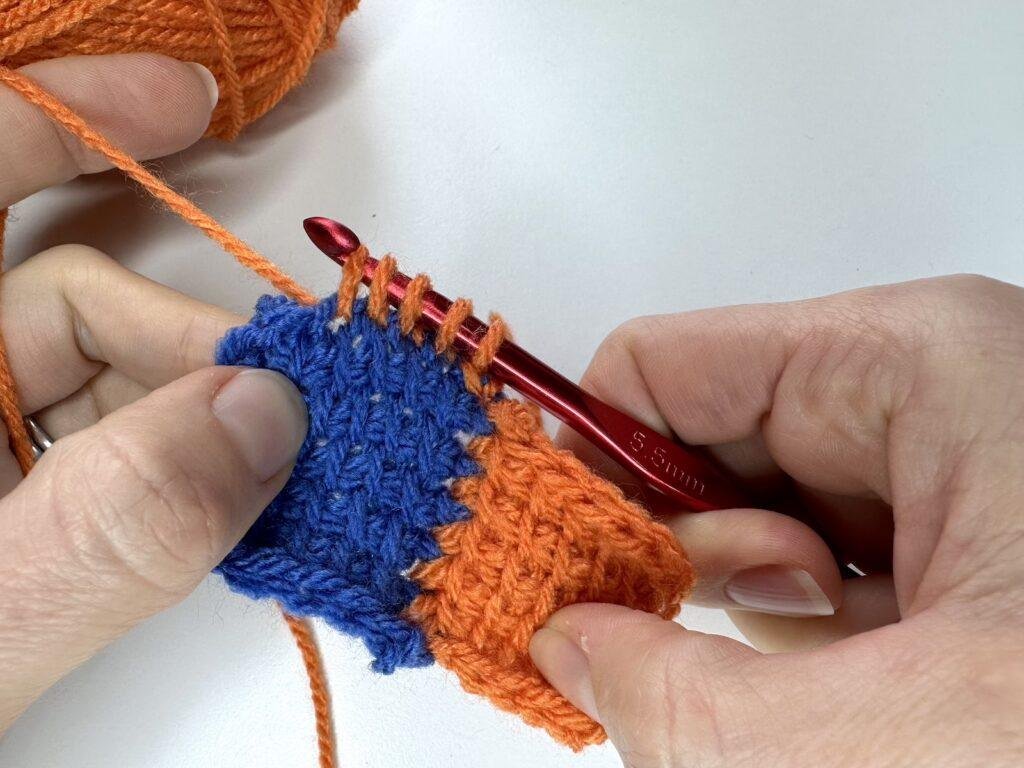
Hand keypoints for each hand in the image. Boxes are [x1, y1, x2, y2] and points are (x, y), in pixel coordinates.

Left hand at [0, 54, 307, 731]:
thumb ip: (115, 527)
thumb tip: (268, 415)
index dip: (67, 116)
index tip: (191, 106)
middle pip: (64, 297)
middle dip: (185, 348)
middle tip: (281, 412)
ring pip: (100, 376)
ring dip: (188, 421)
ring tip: (245, 496)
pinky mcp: (7, 482)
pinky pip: (105, 433)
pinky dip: (172, 460)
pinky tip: (207, 509)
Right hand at [530, 276, 1023, 765]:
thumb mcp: (871, 732)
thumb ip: (679, 696)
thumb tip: (567, 644)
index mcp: (908, 360)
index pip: (658, 369)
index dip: (588, 467)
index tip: (563, 565)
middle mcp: (922, 388)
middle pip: (704, 444)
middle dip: (697, 554)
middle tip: (729, 626)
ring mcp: (944, 459)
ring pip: (760, 514)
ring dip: (772, 605)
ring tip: (855, 659)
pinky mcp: (957, 529)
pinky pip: (824, 561)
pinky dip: (824, 634)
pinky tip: (888, 669)